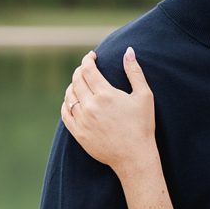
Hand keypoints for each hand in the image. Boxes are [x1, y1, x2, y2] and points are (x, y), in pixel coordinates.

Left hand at [60, 45, 154, 169]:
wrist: (135, 158)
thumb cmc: (142, 126)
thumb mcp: (144, 96)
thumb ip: (134, 71)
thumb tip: (128, 50)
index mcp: (105, 94)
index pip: (88, 69)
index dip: (88, 59)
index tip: (92, 56)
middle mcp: (91, 106)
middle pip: (76, 80)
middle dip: (81, 70)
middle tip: (87, 68)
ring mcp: (82, 121)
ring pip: (69, 96)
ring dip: (73, 85)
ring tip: (80, 83)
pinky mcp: (79, 134)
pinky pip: (65, 113)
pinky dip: (67, 103)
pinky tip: (72, 100)